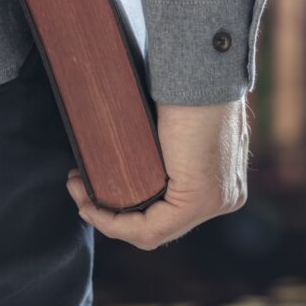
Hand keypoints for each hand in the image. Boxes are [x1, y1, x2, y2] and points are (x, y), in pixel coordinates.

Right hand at [65, 98, 249, 249]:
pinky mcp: (198, 201)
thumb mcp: (180, 127)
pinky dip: (114, 223)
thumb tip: (135, 159)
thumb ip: (169, 151)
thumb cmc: (189, 87)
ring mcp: (216, 202)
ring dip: (106, 217)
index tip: (93, 187)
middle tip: (80, 187)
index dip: (126, 209)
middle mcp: (226, 197)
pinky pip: (151, 230)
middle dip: (111, 212)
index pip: (171, 213)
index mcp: (225, 180)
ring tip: (78, 190)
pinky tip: (90, 206)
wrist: (203, 73)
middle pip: (161, 224)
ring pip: (153, 231)